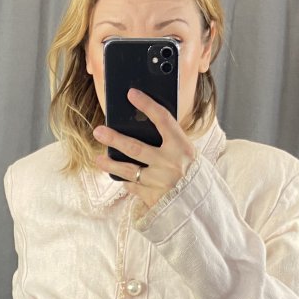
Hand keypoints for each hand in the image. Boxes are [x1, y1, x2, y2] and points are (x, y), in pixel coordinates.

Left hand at [92, 88, 196, 209]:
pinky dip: (127, 181)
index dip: (147, 105)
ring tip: (98, 159)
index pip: (163, 120)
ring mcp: (160, 182)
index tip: (132, 94)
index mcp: (182, 147)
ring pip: (128, 171)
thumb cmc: (193, 175)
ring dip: (110, 164)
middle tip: (98, 131)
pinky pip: (133, 187)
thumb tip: (143, 125)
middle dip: (114, 138)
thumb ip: (170, 142)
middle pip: (135, 147)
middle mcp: (169, 163)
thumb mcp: (187, 154)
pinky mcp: (153, 198)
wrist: (200, 205)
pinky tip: (121, 177)